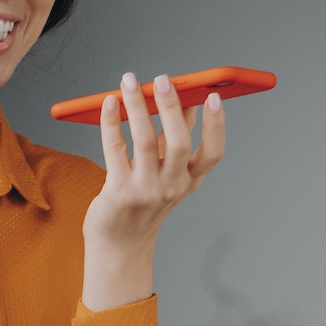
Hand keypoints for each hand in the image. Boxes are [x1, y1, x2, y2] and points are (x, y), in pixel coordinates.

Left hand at [81, 71, 225, 310]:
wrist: (119, 246)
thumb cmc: (142, 204)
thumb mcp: (165, 176)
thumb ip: (173, 141)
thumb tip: (181, 101)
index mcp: (188, 182)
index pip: (213, 154)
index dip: (217, 126)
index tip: (214, 97)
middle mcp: (172, 187)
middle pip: (180, 143)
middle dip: (173, 107)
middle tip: (163, 79)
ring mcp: (146, 191)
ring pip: (145, 141)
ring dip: (137, 106)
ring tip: (129, 81)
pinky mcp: (119, 193)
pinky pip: (115, 149)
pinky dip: (111, 122)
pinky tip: (108, 103)